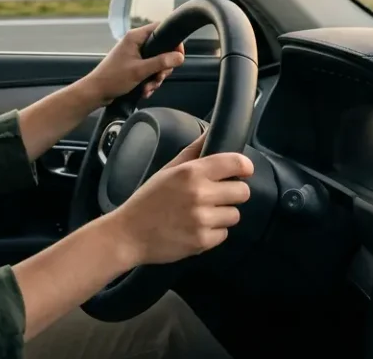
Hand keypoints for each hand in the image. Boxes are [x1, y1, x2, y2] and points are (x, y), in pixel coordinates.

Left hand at [80, 23, 185, 104]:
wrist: (96, 92)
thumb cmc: (113, 78)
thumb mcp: (140, 70)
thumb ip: (161, 62)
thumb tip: (180, 57)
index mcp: (136, 37)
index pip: (161, 28)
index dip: (173, 41)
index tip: (178, 55)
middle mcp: (136, 43)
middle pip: (162, 49)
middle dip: (163, 67)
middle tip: (159, 77)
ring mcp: (135, 55)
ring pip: (157, 63)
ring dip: (156, 77)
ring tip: (148, 88)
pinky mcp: (134, 65)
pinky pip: (150, 71)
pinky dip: (150, 81)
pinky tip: (145, 91)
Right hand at [104, 134, 253, 265]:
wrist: (128, 234)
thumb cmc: (148, 200)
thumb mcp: (167, 170)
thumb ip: (193, 151)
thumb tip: (210, 131)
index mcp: (191, 172)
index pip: (236, 163)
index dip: (244, 166)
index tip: (242, 171)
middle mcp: (199, 194)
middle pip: (243, 191)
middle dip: (233, 193)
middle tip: (216, 196)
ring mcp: (202, 219)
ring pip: (235, 214)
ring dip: (222, 214)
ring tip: (202, 214)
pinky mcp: (202, 241)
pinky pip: (224, 234)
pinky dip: (213, 233)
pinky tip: (196, 228)